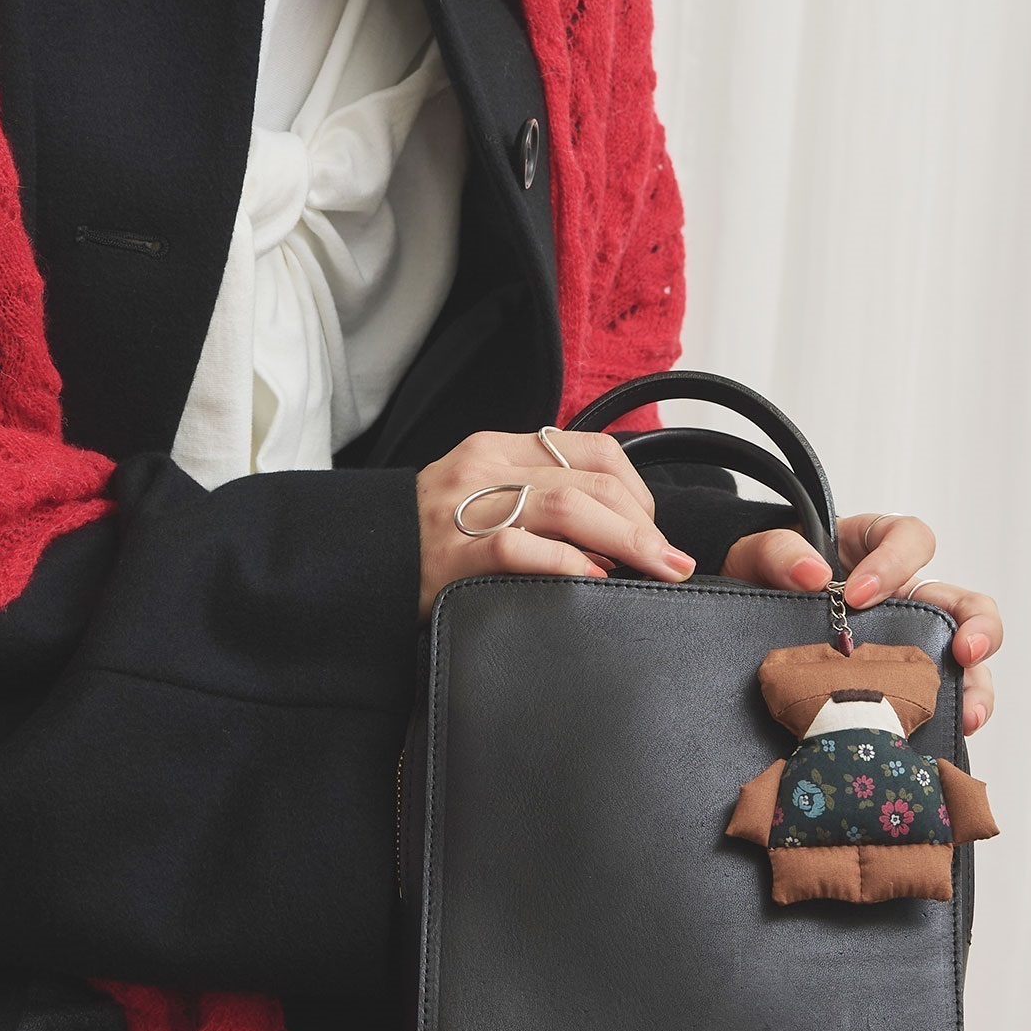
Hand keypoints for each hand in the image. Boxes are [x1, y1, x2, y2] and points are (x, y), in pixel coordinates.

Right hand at [415, 430, 694, 621]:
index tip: (655, 528)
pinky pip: (521, 550)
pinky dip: (567, 565)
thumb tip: (612, 532)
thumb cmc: (428, 542)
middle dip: (645, 523)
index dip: (637, 489)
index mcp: (497, 449)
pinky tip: (594, 581)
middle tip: (672, 562)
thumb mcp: (480, 496)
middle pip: (591, 479)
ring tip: (656, 570)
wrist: (359, 563)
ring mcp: (467, 509)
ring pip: (567, 507)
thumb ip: (535, 497)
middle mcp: (485, 469)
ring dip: (626, 541)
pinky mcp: (454, 555)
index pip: (590, 448)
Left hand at [720, 512, 1001, 736]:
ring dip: (975, 683)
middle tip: (965, 651)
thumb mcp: (758, 555)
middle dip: (977, 625)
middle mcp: (902, 598)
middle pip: (962, 603)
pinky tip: (947, 736)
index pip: (909, 540)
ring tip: (967, 713)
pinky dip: (948, 718)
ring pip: (963, 658)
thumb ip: (779, 554)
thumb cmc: (761, 580)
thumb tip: (812, 575)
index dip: (895, 563)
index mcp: (874, 552)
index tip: (858, 595)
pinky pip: (934, 699)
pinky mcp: (897, 683)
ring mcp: (905, 643)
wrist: (740, 626)